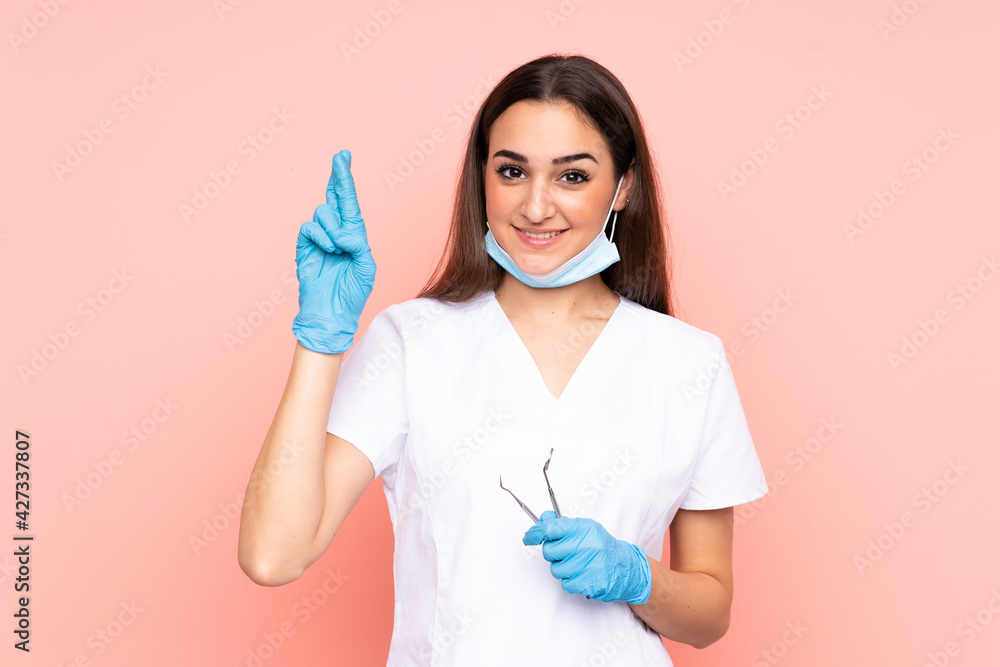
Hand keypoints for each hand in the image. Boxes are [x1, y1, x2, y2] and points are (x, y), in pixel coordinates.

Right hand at [292, 150, 376, 353]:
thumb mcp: (366, 267)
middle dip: (339, 176)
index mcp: (353, 234)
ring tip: (338, 249)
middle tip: (341, 156)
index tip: (344, 156)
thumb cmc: (352, 293)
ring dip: (333, 228)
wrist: (332, 313)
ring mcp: (319, 238)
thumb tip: (342, 231)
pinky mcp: (304, 246)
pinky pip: (309, 228)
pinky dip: (321, 236)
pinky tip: (329, 249)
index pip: (349, 202)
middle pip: (334, 197)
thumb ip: (358, 244)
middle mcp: (336, 232)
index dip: (345, 179)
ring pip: (323, 212)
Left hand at [522, 511, 651, 603]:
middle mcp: (585, 545)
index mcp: (583, 529)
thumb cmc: (603, 547)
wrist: (626, 567)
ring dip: (562, 568)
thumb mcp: (585, 529)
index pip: (551, 528)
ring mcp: (587, 565)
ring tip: (577, 564)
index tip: (528, 537)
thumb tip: (543, 519)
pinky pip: (565, 584)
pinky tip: (582, 574)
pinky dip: (571, 581)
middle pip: (549, 551)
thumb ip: (563, 525)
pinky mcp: (588, 583)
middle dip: (553, 553)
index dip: (535, 532)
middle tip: (565, 552)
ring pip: (556, 569)